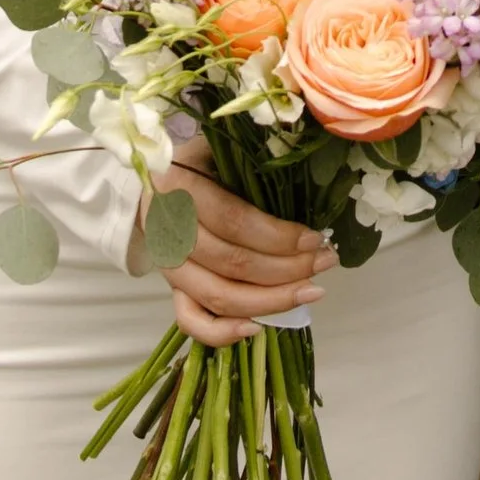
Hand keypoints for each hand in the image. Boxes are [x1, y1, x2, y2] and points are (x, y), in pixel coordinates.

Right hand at [133, 133, 335, 347]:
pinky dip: (223, 333)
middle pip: (232, 263)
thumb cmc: (200, 162)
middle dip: (287, 268)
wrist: (153, 184)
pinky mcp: (171, 289)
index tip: (316, 238)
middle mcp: (169, 231)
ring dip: (270, 301)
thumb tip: (311, 182)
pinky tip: (259, 328)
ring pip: (219, 297)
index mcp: (181, 187)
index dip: (277, 235)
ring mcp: (168, 266)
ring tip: (311, 292)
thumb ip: (254, 161)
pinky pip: (191, 321)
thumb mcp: (221, 147)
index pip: (233, 221)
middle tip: (325, 262)